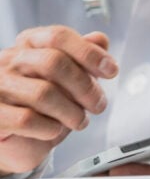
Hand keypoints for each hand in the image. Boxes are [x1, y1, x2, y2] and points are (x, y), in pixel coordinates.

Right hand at [0, 26, 116, 175]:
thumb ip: (84, 57)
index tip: (111, 70)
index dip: (89, 53)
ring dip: (71, 112)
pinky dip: (50, 128)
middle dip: (85, 86)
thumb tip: (100, 39)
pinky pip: (27, 119)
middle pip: (54, 62)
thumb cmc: (45, 105)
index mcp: (28, 45)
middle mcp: (8, 61)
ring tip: (79, 121)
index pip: (58, 36)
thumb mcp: (70, 79)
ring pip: (43, 93)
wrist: (17, 141)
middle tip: (98, 104)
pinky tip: (54, 130)